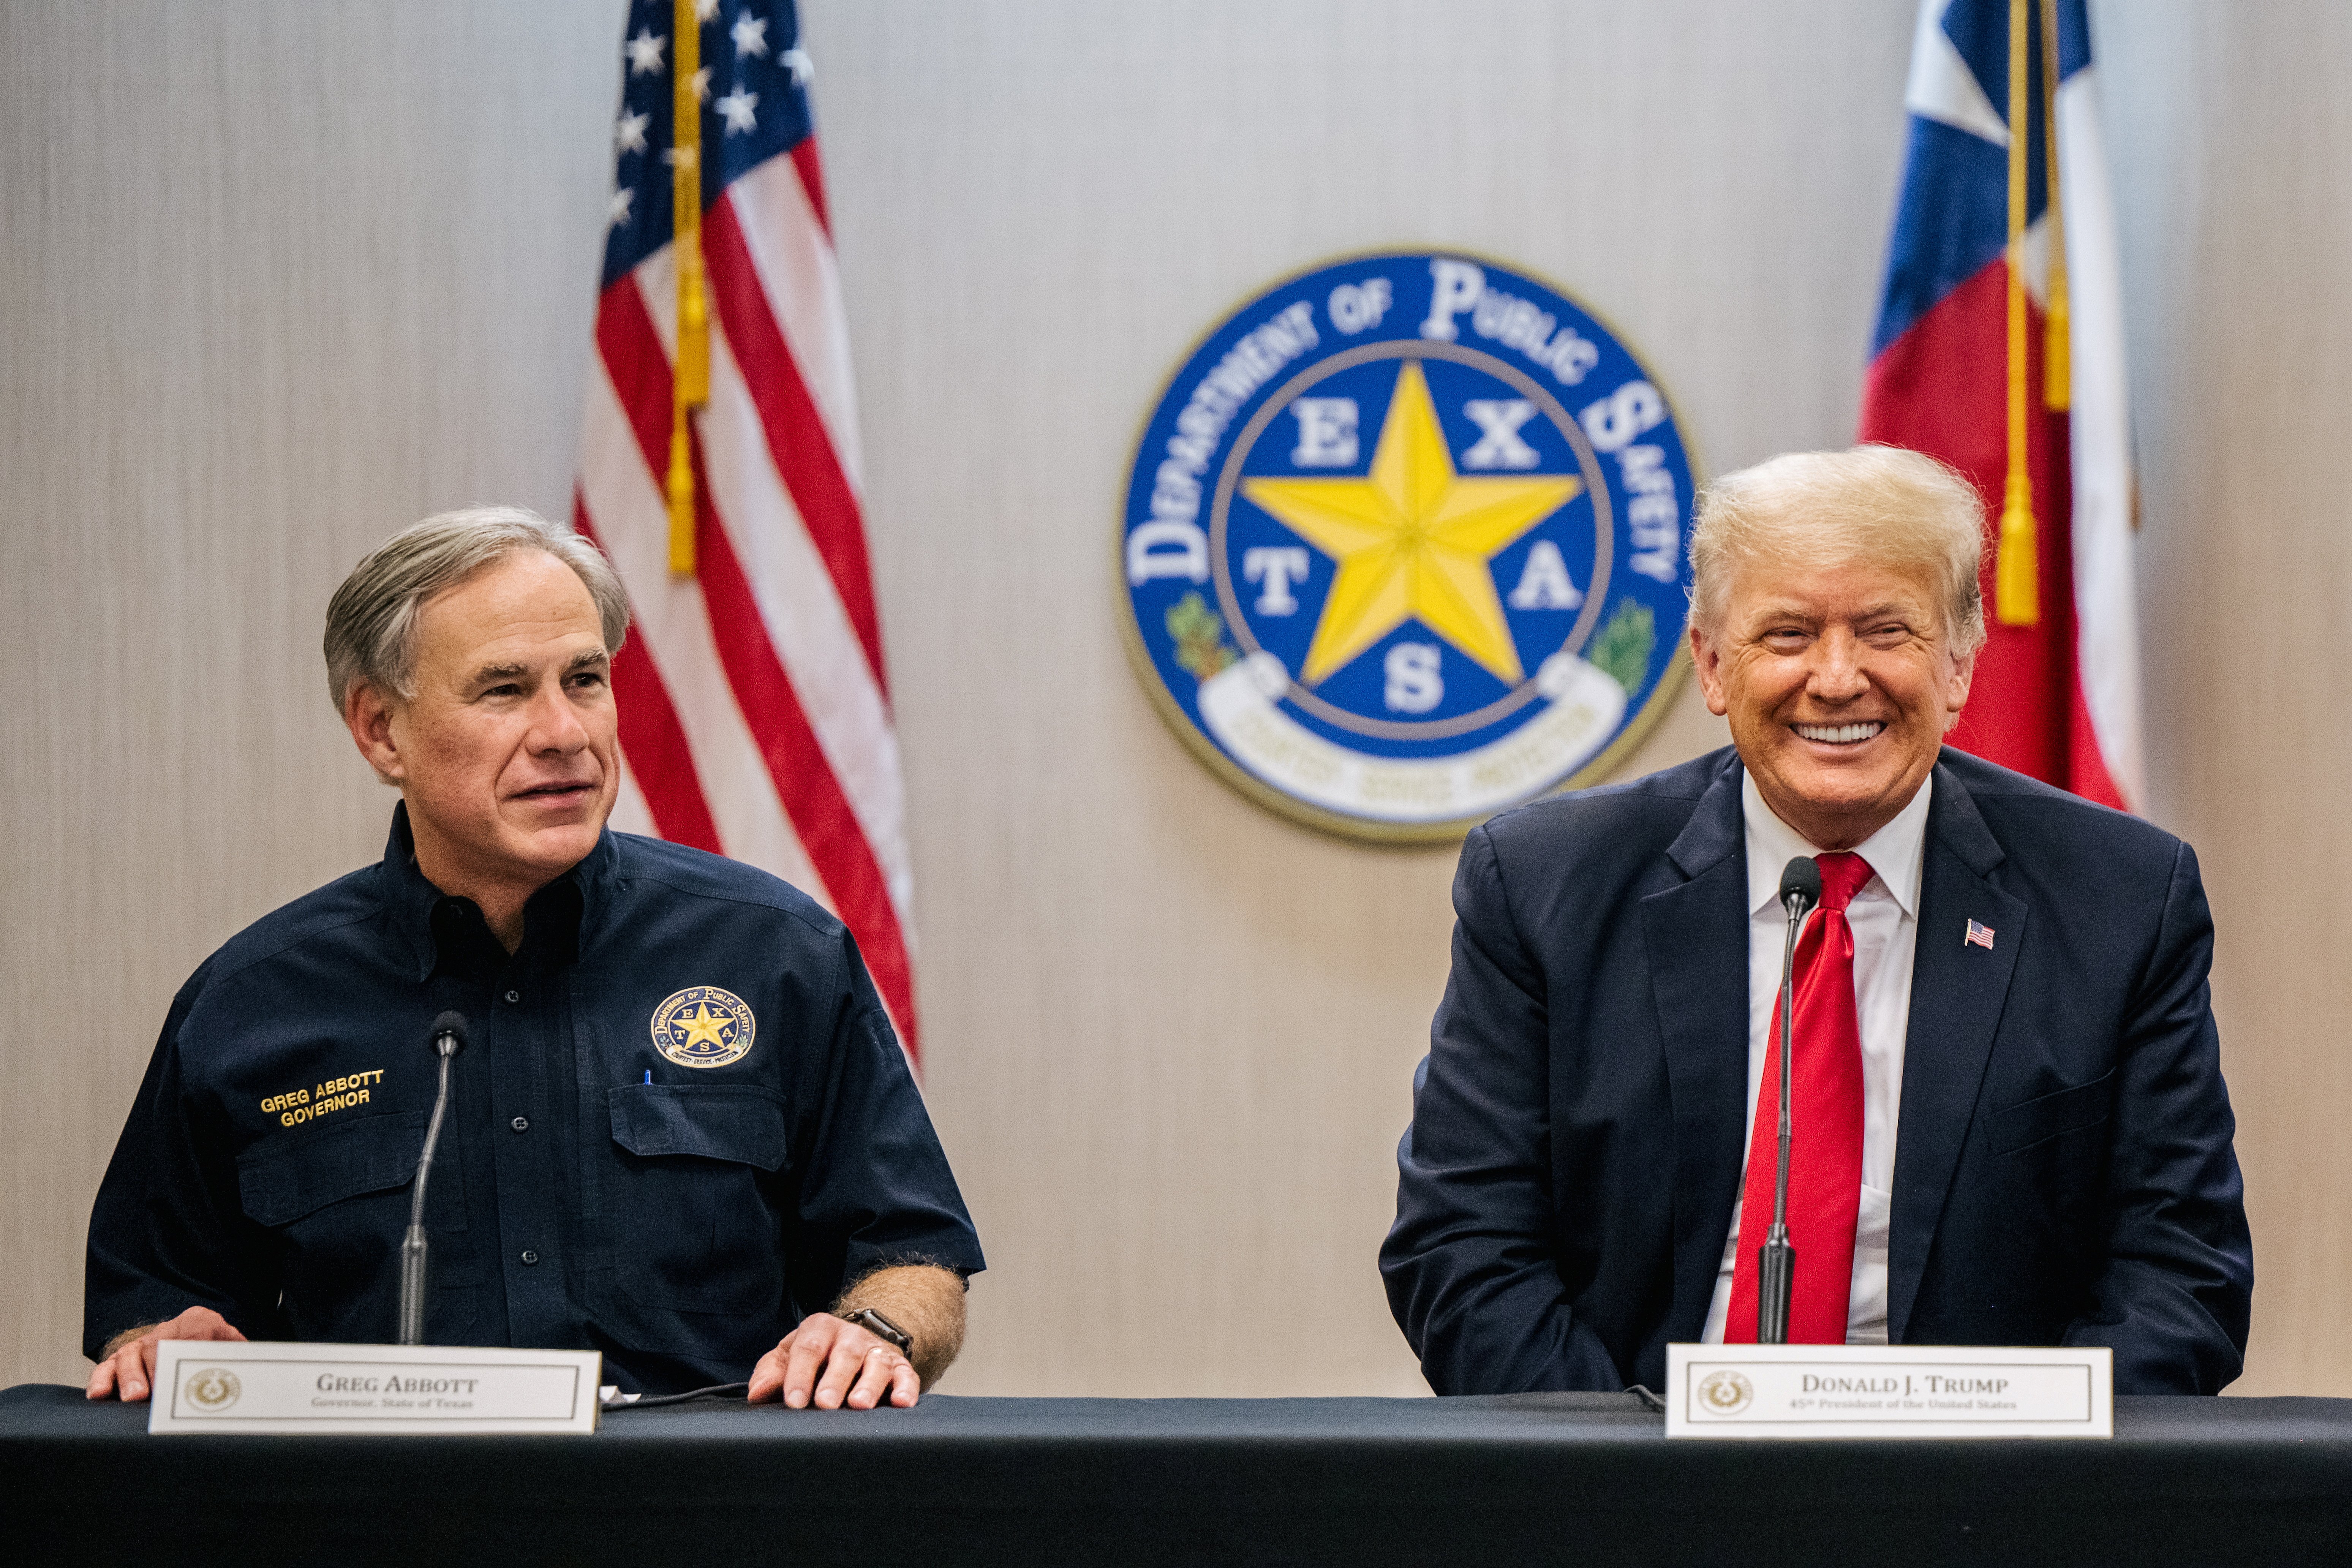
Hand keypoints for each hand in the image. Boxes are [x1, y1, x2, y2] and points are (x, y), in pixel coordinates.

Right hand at [85, 1306, 245, 1402]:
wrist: (199, 1338)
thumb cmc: (217, 1350)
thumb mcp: (233, 1348)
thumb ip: (238, 1357)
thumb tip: (247, 1374)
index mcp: (200, 1322)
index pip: (197, 1331)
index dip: (192, 1348)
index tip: (191, 1367)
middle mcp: (166, 1331)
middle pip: (157, 1346)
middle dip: (156, 1369)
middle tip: (156, 1390)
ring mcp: (141, 1345)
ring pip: (129, 1355)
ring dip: (130, 1377)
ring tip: (134, 1397)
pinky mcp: (121, 1360)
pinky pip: (107, 1367)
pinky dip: (101, 1379)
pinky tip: (99, 1394)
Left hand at [747, 1312, 918, 1410]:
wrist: (853, 1342)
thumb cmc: (815, 1356)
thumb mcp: (788, 1357)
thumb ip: (770, 1373)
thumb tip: (757, 1394)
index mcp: (819, 1329)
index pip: (808, 1349)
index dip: (799, 1375)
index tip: (793, 1401)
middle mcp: (851, 1337)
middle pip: (845, 1355)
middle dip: (835, 1380)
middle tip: (825, 1404)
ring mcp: (877, 1350)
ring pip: (877, 1364)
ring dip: (869, 1385)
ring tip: (859, 1405)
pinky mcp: (900, 1366)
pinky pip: (907, 1375)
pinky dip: (906, 1388)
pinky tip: (901, 1402)